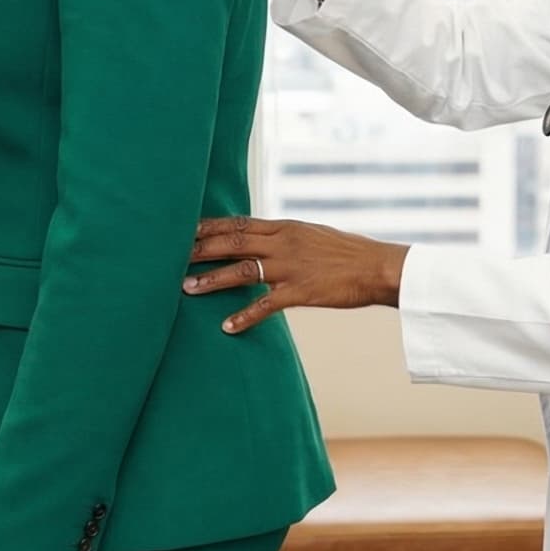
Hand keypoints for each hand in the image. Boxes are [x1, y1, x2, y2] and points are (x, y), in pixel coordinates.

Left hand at [188, 216, 408, 333]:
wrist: (379, 268)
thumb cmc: (348, 254)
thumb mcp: (313, 236)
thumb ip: (284, 237)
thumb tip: (260, 240)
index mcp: (285, 227)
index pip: (238, 222)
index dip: (209, 226)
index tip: (183, 230)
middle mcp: (283, 242)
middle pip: (231, 242)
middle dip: (199, 249)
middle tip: (170, 257)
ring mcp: (291, 266)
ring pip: (241, 271)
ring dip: (211, 280)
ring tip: (187, 289)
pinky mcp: (301, 291)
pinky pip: (266, 304)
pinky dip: (244, 316)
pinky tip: (227, 328)